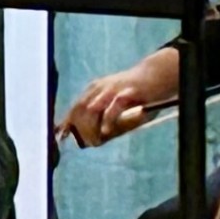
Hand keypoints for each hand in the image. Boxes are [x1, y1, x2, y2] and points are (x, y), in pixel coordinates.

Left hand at [60, 53, 179, 150]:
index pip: (75, 108)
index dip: (67, 122)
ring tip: (95, 141)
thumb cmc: (138, 94)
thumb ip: (108, 120)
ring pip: (92, 109)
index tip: (62, 136)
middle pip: (80, 110)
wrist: (157, 75)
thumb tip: (97, 139)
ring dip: (91, 127)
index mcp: (94, 90)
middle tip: (87, 143)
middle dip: (79, 128)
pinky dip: (107, 121)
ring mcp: (112, 89)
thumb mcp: (119, 106)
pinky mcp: (127, 93)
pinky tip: (106, 132)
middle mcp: (99, 88)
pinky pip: (113, 108)